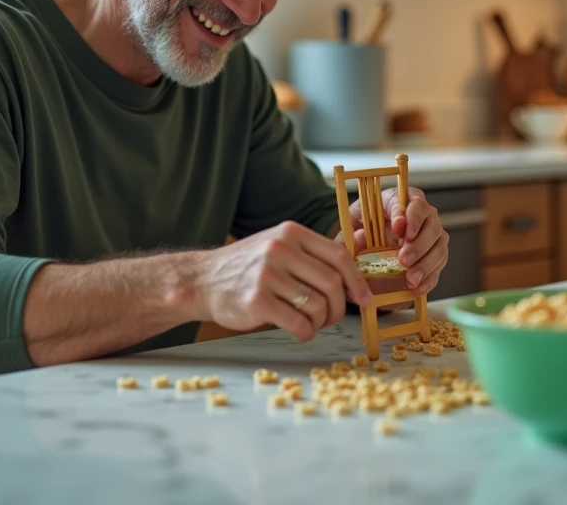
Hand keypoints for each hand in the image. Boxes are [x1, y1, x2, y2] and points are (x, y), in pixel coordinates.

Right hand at [197, 221, 373, 342]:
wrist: (202, 280)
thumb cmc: (248, 268)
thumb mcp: (279, 246)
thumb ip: (311, 257)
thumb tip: (354, 280)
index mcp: (291, 233)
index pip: (339, 256)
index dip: (358, 282)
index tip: (364, 300)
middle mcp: (280, 249)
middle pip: (333, 283)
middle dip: (339, 308)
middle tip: (331, 318)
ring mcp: (268, 274)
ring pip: (318, 306)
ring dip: (320, 323)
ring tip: (309, 324)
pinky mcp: (257, 300)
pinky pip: (299, 323)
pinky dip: (306, 332)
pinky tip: (298, 331)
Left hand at [343, 186, 448, 297]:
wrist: (366, 251)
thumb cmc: (360, 232)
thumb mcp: (349, 230)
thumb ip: (351, 233)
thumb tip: (360, 237)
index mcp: (397, 200)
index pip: (410, 200)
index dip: (408, 215)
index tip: (397, 228)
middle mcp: (420, 213)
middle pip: (431, 222)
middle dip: (418, 242)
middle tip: (403, 259)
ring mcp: (431, 234)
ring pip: (439, 245)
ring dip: (426, 262)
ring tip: (410, 278)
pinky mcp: (435, 253)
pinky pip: (439, 265)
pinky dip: (430, 277)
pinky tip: (417, 287)